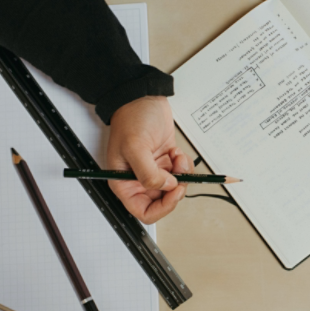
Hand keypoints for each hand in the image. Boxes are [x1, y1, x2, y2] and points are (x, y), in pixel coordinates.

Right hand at [107, 96, 192, 223]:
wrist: (143, 98)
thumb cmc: (131, 119)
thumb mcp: (135, 147)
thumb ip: (148, 173)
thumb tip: (166, 187)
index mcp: (124, 183)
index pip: (144, 212)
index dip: (162, 208)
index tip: (174, 192)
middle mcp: (139, 181)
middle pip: (163, 202)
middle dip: (175, 190)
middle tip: (179, 175)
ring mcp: (155, 171)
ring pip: (175, 188)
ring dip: (181, 175)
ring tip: (176, 157)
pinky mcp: (167, 162)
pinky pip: (182, 173)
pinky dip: (184, 165)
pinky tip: (176, 152)